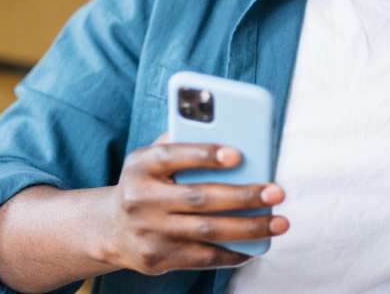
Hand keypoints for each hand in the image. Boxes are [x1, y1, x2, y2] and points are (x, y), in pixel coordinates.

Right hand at [95, 132, 287, 275]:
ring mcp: (150, 231)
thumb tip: (227, 131)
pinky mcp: (158, 258)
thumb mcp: (148, 159)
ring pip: (208, 231)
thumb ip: (179, 142)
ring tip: (279, 221)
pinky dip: (233, 252)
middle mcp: (142, 199)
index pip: (172, 156)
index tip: (238, 154)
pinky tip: (256, 245)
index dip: (205, 154)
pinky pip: (204, 257)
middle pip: (200, 198)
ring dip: (249, 227)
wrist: (111, 229)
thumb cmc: (145, 184)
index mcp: (141, 166)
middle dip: (244, 196)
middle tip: (276, 191)